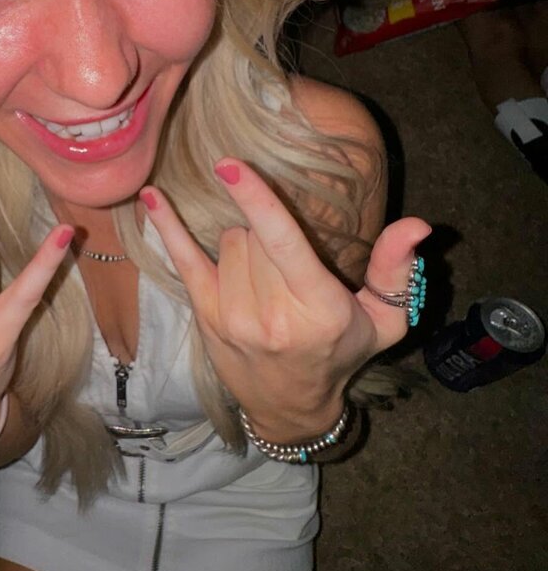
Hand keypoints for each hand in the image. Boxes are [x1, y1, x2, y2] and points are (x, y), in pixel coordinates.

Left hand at [141, 161, 429, 440]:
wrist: (291, 407)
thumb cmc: (343, 350)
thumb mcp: (386, 319)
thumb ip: (397, 269)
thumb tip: (417, 224)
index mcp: (319, 309)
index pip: (282, 242)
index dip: (256, 200)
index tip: (230, 163)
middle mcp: (271, 315)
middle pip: (253, 234)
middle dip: (268, 230)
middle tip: (286, 261)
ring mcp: (232, 318)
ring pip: (227, 242)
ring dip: (244, 242)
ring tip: (266, 274)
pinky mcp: (206, 316)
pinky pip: (182, 259)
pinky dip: (167, 226)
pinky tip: (153, 195)